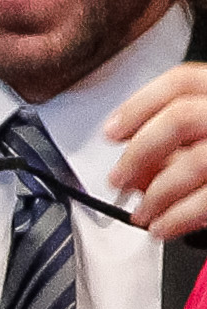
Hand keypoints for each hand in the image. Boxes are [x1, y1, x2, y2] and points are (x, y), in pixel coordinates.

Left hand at [109, 60, 206, 239]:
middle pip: (181, 118)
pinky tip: (164, 227)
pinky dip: (179, 217)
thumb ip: (184, 142)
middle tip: (118, 180)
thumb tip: (137, 167)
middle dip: (139, 153)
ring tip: (142, 214)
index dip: (140, 105)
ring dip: (156, 194)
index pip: (183, 81)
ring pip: (194, 161)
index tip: (113, 131)